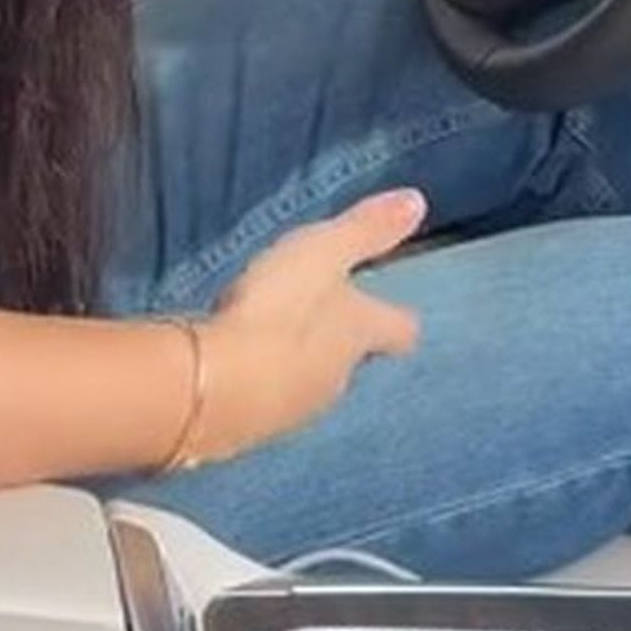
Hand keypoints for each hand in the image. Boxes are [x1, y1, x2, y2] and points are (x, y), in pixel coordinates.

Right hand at [190, 189, 422, 463]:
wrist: (212, 389)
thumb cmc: (278, 309)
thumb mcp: (322, 253)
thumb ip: (365, 230)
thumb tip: (418, 201)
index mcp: (359, 334)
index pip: (399, 330)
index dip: (396, 318)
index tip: (394, 309)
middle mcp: (339, 380)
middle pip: (353, 360)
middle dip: (339, 340)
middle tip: (317, 313)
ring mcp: (296, 410)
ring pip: (309, 382)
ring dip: (295, 363)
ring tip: (267, 339)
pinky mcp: (253, 430)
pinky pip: (265, 403)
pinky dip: (257, 385)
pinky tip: (233, 371)